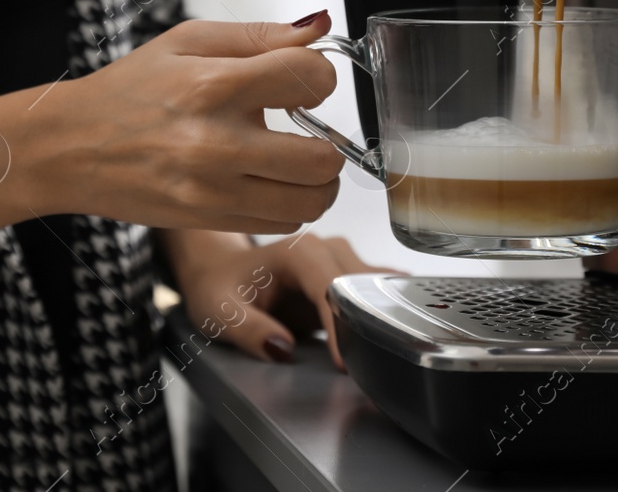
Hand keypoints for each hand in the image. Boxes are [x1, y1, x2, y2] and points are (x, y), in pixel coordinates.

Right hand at [36, 14, 343, 233]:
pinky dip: (290, 205)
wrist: (70, 147)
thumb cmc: (127, 91)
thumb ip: (259, 36)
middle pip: (322, 157)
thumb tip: (318, 28)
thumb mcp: (186, 42)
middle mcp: (215, 143)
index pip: (310, 79)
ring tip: (297, 162)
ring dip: (317, 181)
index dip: (318, 76)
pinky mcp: (208, 221)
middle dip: (329, 141)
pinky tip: (268, 183)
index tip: (303, 80)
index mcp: (212, 85)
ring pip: (310, 201)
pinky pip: (282, 223)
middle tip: (310, 131)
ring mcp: (212, 190)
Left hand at [163, 230, 401, 370]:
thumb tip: (284, 349)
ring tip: (387, 352)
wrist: (218, 272)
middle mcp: (327, 250)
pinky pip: (373, 294)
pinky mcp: (345, 278)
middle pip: (362, 289)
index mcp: (300, 253)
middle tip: (371, 367)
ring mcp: (340, 261)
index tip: (344, 364)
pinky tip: (399, 327)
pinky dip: (383, 312)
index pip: (334, 290)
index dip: (341, 327)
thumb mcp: (220, 311)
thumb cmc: (218, 287)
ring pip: (374, 290)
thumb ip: (249, 330)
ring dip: (380, 318)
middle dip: (366, 325)